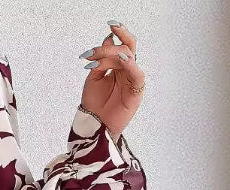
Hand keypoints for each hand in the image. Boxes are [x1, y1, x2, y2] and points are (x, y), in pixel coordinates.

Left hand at [79, 21, 144, 140]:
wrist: (94, 125)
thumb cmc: (94, 105)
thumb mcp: (93, 79)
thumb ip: (100, 62)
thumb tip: (108, 41)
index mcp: (117, 67)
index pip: (119, 46)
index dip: (115, 36)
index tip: (109, 25)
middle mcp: (126, 70)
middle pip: (128, 47)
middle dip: (120, 36)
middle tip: (111, 29)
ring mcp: (132, 79)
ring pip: (130, 57)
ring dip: (115, 53)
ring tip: (100, 56)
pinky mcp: (136, 91)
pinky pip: (137, 74)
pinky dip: (130, 65)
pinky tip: (122, 59)